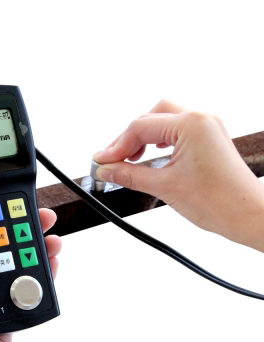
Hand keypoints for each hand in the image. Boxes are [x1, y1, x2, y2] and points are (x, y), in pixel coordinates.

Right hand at [94, 99, 263, 251]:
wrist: (247, 216)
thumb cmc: (219, 202)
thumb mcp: (164, 186)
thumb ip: (129, 174)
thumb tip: (106, 169)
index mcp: (191, 124)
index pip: (140, 127)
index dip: (116, 146)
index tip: (102, 161)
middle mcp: (200, 119)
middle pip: (150, 117)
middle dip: (128, 138)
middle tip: (113, 159)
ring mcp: (206, 127)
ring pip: (163, 121)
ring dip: (143, 137)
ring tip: (129, 157)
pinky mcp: (207, 138)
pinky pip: (176, 130)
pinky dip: (158, 140)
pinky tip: (150, 154)